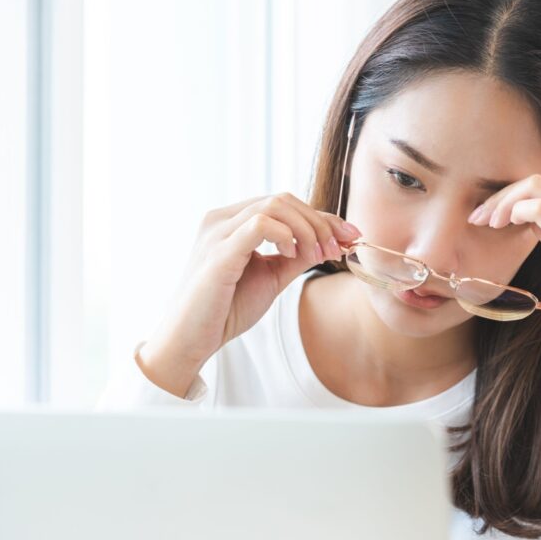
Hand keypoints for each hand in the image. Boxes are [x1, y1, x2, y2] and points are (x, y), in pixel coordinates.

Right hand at [139, 192, 360, 394]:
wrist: (190, 340)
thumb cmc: (225, 310)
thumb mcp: (271, 278)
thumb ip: (297, 257)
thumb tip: (330, 242)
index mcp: (231, 222)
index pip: (284, 204)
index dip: (322, 217)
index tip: (351, 236)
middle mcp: (221, 219)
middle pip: (283, 199)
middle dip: (320, 222)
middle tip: (338, 249)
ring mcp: (217, 232)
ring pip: (274, 205)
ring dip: (307, 228)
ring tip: (319, 254)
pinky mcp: (218, 252)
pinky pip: (259, 225)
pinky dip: (285, 235)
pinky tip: (292, 256)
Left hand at [468, 174, 540, 383]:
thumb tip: (524, 218)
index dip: (510, 196)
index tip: (487, 216)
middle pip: (537, 182)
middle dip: (500, 198)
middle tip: (478, 218)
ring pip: (538, 188)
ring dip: (505, 203)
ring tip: (488, 223)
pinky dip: (521, 210)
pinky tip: (507, 223)